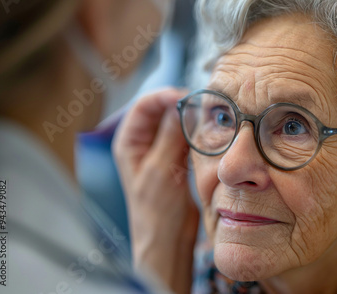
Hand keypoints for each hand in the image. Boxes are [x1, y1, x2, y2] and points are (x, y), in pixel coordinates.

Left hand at [113, 88, 198, 293]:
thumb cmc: (156, 212)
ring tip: (208, 116)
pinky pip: (184, 137)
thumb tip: (183, 106)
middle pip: (160, 111)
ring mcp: (159, 151)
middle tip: (202, 105)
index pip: (143, 106)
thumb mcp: (161, 170)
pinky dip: (195, 132)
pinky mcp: (175, 160)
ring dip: (189, 118)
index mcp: (129, 143)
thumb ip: (170, 136)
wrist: (168, 240)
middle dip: (179, 104)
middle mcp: (142, 144)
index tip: (186, 97)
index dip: (164, 96)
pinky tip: (208, 133)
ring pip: (174, 123)